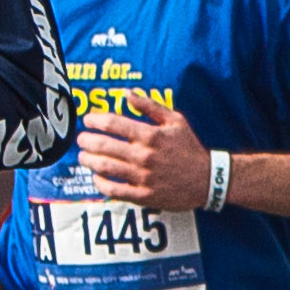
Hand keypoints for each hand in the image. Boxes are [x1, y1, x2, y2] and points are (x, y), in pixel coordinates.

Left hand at [78, 100, 210, 210]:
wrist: (208, 179)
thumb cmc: (189, 147)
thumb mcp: (175, 120)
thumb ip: (149, 106)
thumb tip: (127, 93)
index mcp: (151, 135)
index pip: (113, 124)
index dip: (94, 120)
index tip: (87, 120)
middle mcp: (144, 156)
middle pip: (104, 146)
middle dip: (86, 141)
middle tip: (81, 140)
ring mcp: (143, 177)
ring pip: (104, 167)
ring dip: (88, 160)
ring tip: (83, 156)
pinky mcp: (143, 196)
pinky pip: (113, 190)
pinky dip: (100, 183)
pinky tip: (96, 177)